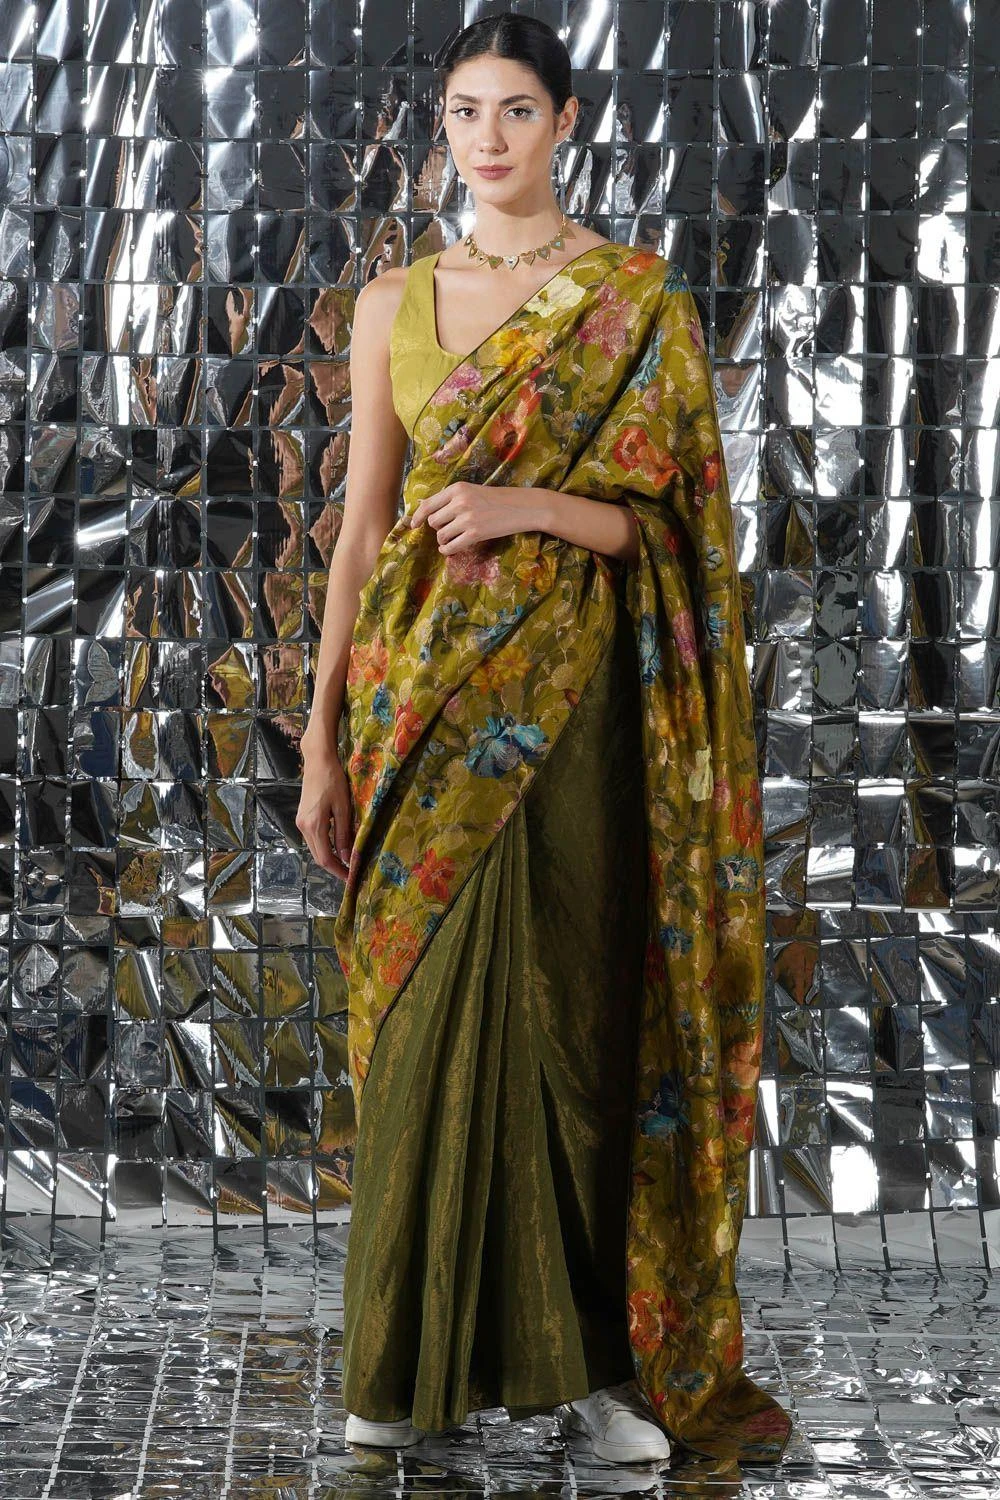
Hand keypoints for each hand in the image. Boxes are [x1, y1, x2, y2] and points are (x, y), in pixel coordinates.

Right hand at [296, 743, 353, 879]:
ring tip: (347, 862)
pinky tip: (337, 847)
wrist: (318, 761)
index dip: (338, 871)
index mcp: (314, 825)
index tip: (351, 878)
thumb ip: (344, 833)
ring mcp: (300, 822)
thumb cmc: (333, 780)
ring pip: (315, 849)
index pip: (325, 858)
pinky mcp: (302, 817)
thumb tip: (347, 857)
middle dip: (334, 867)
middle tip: (351, 873)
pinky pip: (313, 839)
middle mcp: (303, 827)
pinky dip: (325, 847)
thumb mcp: (343, 808)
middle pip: (318, 856)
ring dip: (330, 857)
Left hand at [407, 482, 543, 552]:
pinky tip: (449, 548)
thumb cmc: (496, 499)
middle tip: (450, 528)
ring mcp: (467, 518)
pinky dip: (447, 549)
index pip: (428, 504)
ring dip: (444, 539)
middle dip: (438, 527)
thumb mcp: (471, 491)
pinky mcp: (475, 533)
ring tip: (454, 537)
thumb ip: (450, 499)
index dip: (418, 516)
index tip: (413, 524)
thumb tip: (424, 509)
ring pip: (440, 534)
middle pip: (433, 521)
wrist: (522, 507)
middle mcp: (459, 502)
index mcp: (457, 489)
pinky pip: (451, 546)